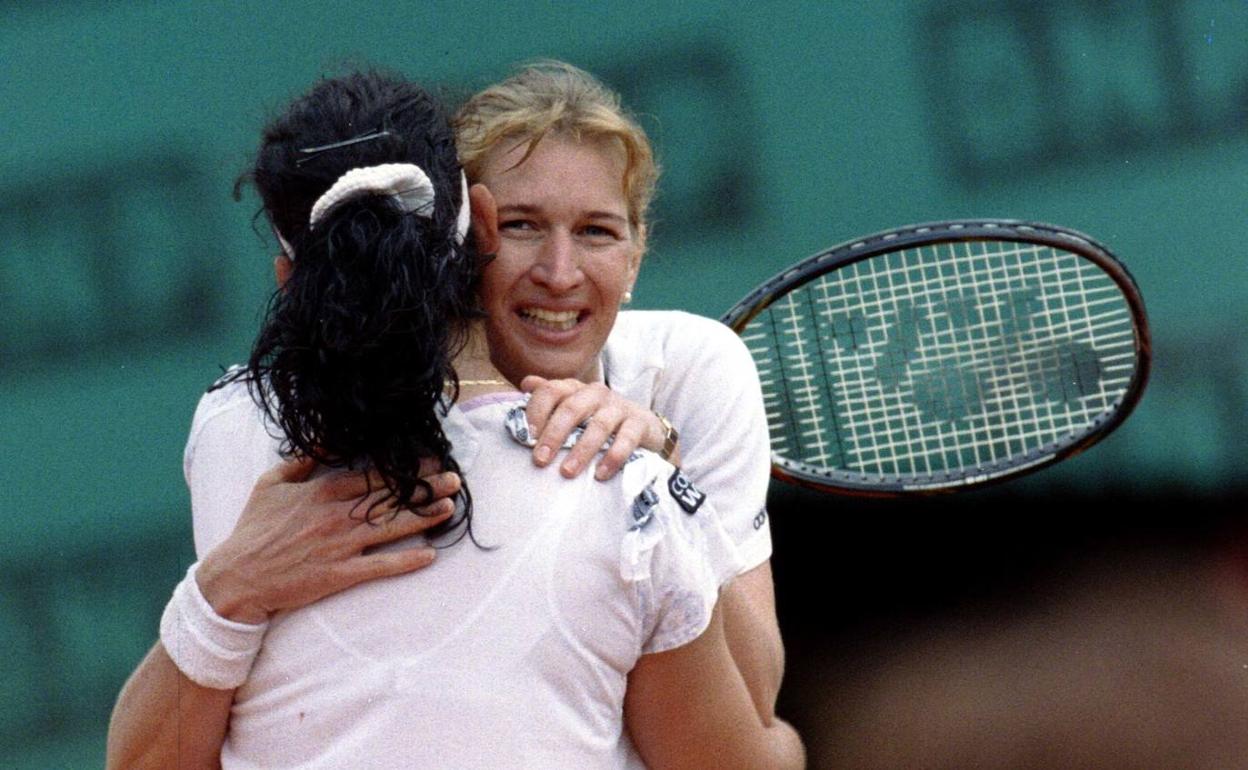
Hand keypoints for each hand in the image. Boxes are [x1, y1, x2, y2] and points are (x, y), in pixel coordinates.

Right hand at [196, 455, 459, 623]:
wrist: (237, 578)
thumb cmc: (253, 529)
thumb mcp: (270, 484)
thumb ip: (301, 461)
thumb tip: (324, 439)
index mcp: (321, 492)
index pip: (371, 475)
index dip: (403, 468)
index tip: (429, 459)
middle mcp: (335, 516)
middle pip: (388, 498)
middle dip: (424, 488)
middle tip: (455, 479)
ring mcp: (339, 546)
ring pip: (390, 528)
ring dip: (423, 518)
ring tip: (449, 507)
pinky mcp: (338, 574)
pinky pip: (378, 567)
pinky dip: (404, 562)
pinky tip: (429, 556)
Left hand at [521, 375, 672, 480]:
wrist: (644, 428)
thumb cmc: (598, 421)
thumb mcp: (574, 410)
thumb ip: (549, 399)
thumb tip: (526, 383)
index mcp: (575, 389)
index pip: (551, 390)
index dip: (537, 411)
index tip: (527, 437)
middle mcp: (596, 393)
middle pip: (572, 408)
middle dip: (554, 434)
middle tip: (540, 460)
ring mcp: (619, 407)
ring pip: (598, 425)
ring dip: (581, 450)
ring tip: (567, 472)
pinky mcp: (640, 423)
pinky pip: (627, 439)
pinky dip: (613, 457)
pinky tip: (600, 474)